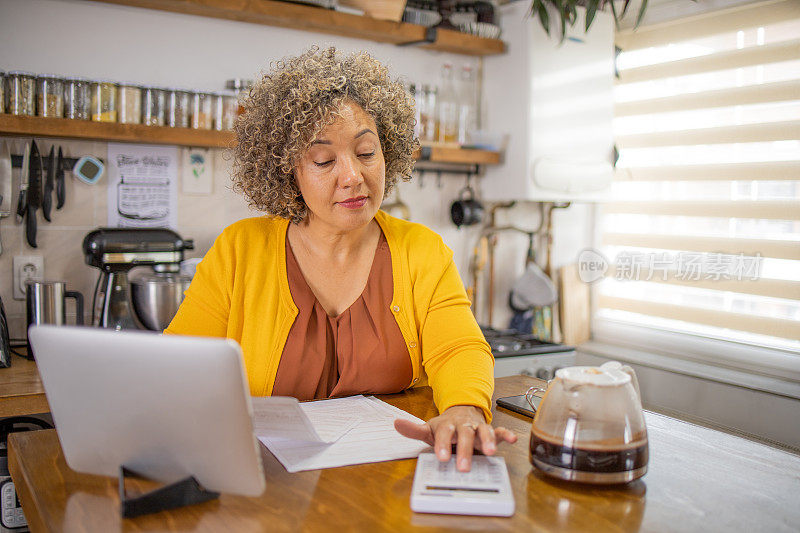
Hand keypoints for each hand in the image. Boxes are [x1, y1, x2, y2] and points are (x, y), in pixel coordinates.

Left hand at [394, 405, 516, 471]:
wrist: (462, 411)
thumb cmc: (445, 426)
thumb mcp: (429, 429)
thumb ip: (414, 430)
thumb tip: (396, 424)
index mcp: (448, 425)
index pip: (444, 434)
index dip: (442, 445)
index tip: (441, 457)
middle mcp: (463, 426)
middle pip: (465, 435)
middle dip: (465, 450)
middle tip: (463, 466)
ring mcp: (477, 427)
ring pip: (484, 432)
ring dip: (488, 440)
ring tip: (491, 451)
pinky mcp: (489, 430)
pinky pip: (499, 430)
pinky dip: (506, 434)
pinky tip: (512, 439)